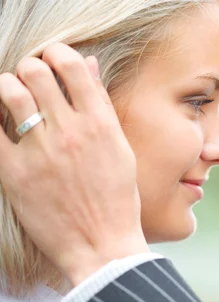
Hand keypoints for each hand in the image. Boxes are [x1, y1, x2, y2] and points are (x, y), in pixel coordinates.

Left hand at [0, 43, 148, 285]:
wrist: (103, 246)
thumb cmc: (118, 201)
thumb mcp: (121, 150)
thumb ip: (102, 106)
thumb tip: (87, 65)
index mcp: (101, 125)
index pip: (71, 65)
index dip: (57, 54)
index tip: (52, 61)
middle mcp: (71, 132)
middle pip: (35, 71)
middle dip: (29, 69)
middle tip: (30, 83)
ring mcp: (41, 152)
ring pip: (9, 92)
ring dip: (7, 88)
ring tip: (12, 101)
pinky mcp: (15, 173)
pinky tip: (1, 123)